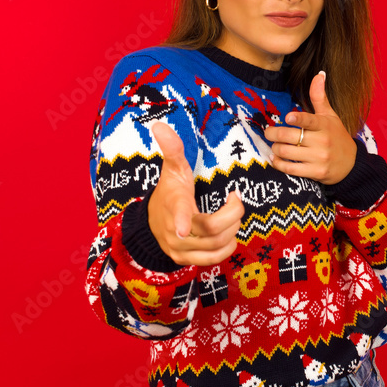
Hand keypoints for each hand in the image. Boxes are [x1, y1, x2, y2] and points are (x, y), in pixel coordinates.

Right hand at [147, 121, 243, 266]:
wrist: (151, 224)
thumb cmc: (169, 193)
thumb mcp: (172, 170)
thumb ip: (172, 150)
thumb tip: (160, 125)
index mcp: (174, 206)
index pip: (178, 214)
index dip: (180, 222)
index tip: (182, 229)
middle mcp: (175, 232)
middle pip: (213, 229)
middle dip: (234, 213)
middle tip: (235, 199)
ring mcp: (180, 249)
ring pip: (217, 244)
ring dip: (233, 228)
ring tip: (232, 214)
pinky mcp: (186, 260)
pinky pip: (214, 259)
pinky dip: (227, 246)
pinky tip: (228, 233)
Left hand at [263, 71, 356, 184]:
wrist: (351, 165)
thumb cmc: (337, 137)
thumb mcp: (330, 116)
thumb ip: (320, 97)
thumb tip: (319, 74)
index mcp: (325, 125)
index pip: (310, 120)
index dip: (298, 119)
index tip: (287, 118)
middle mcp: (322, 141)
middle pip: (291, 137)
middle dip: (273, 134)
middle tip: (268, 133)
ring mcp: (319, 158)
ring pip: (287, 152)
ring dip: (275, 149)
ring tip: (274, 146)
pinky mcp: (315, 173)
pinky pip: (290, 169)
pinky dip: (278, 164)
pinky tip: (275, 159)